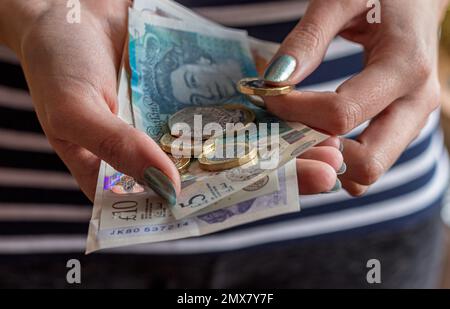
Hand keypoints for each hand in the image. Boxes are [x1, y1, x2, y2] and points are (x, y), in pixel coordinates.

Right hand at [0, 0, 342, 202]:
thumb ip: (118, 150)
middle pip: (228, 169)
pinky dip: (272, 101)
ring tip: (330, 142)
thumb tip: (171, 187)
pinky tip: (307, 105)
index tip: (285, 194)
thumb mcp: (75, 113)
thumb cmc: (54, 65)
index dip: (240, 200)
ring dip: (286, 140)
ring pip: (241, 134)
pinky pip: (237, 95)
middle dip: (279, 171)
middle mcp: (166, 150)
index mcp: (134, 173)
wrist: (64, 6)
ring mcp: (185, 117)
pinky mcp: (197, 86)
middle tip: (327, 171)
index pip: (193, 200)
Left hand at [263, 0, 448, 195]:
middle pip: (368, 164)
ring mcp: (413, 120)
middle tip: (286, 131)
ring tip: (299, 132)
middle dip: (319, 156)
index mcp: (405, 67)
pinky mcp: (403, 126)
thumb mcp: (341, 0)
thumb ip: (308, 38)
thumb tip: (275, 81)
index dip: (296, 112)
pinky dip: (340, 158)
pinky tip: (317, 134)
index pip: (341, 114)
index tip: (270, 96)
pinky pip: (370, 160)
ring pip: (369, 171)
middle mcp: (417, 103)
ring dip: (329, 162)